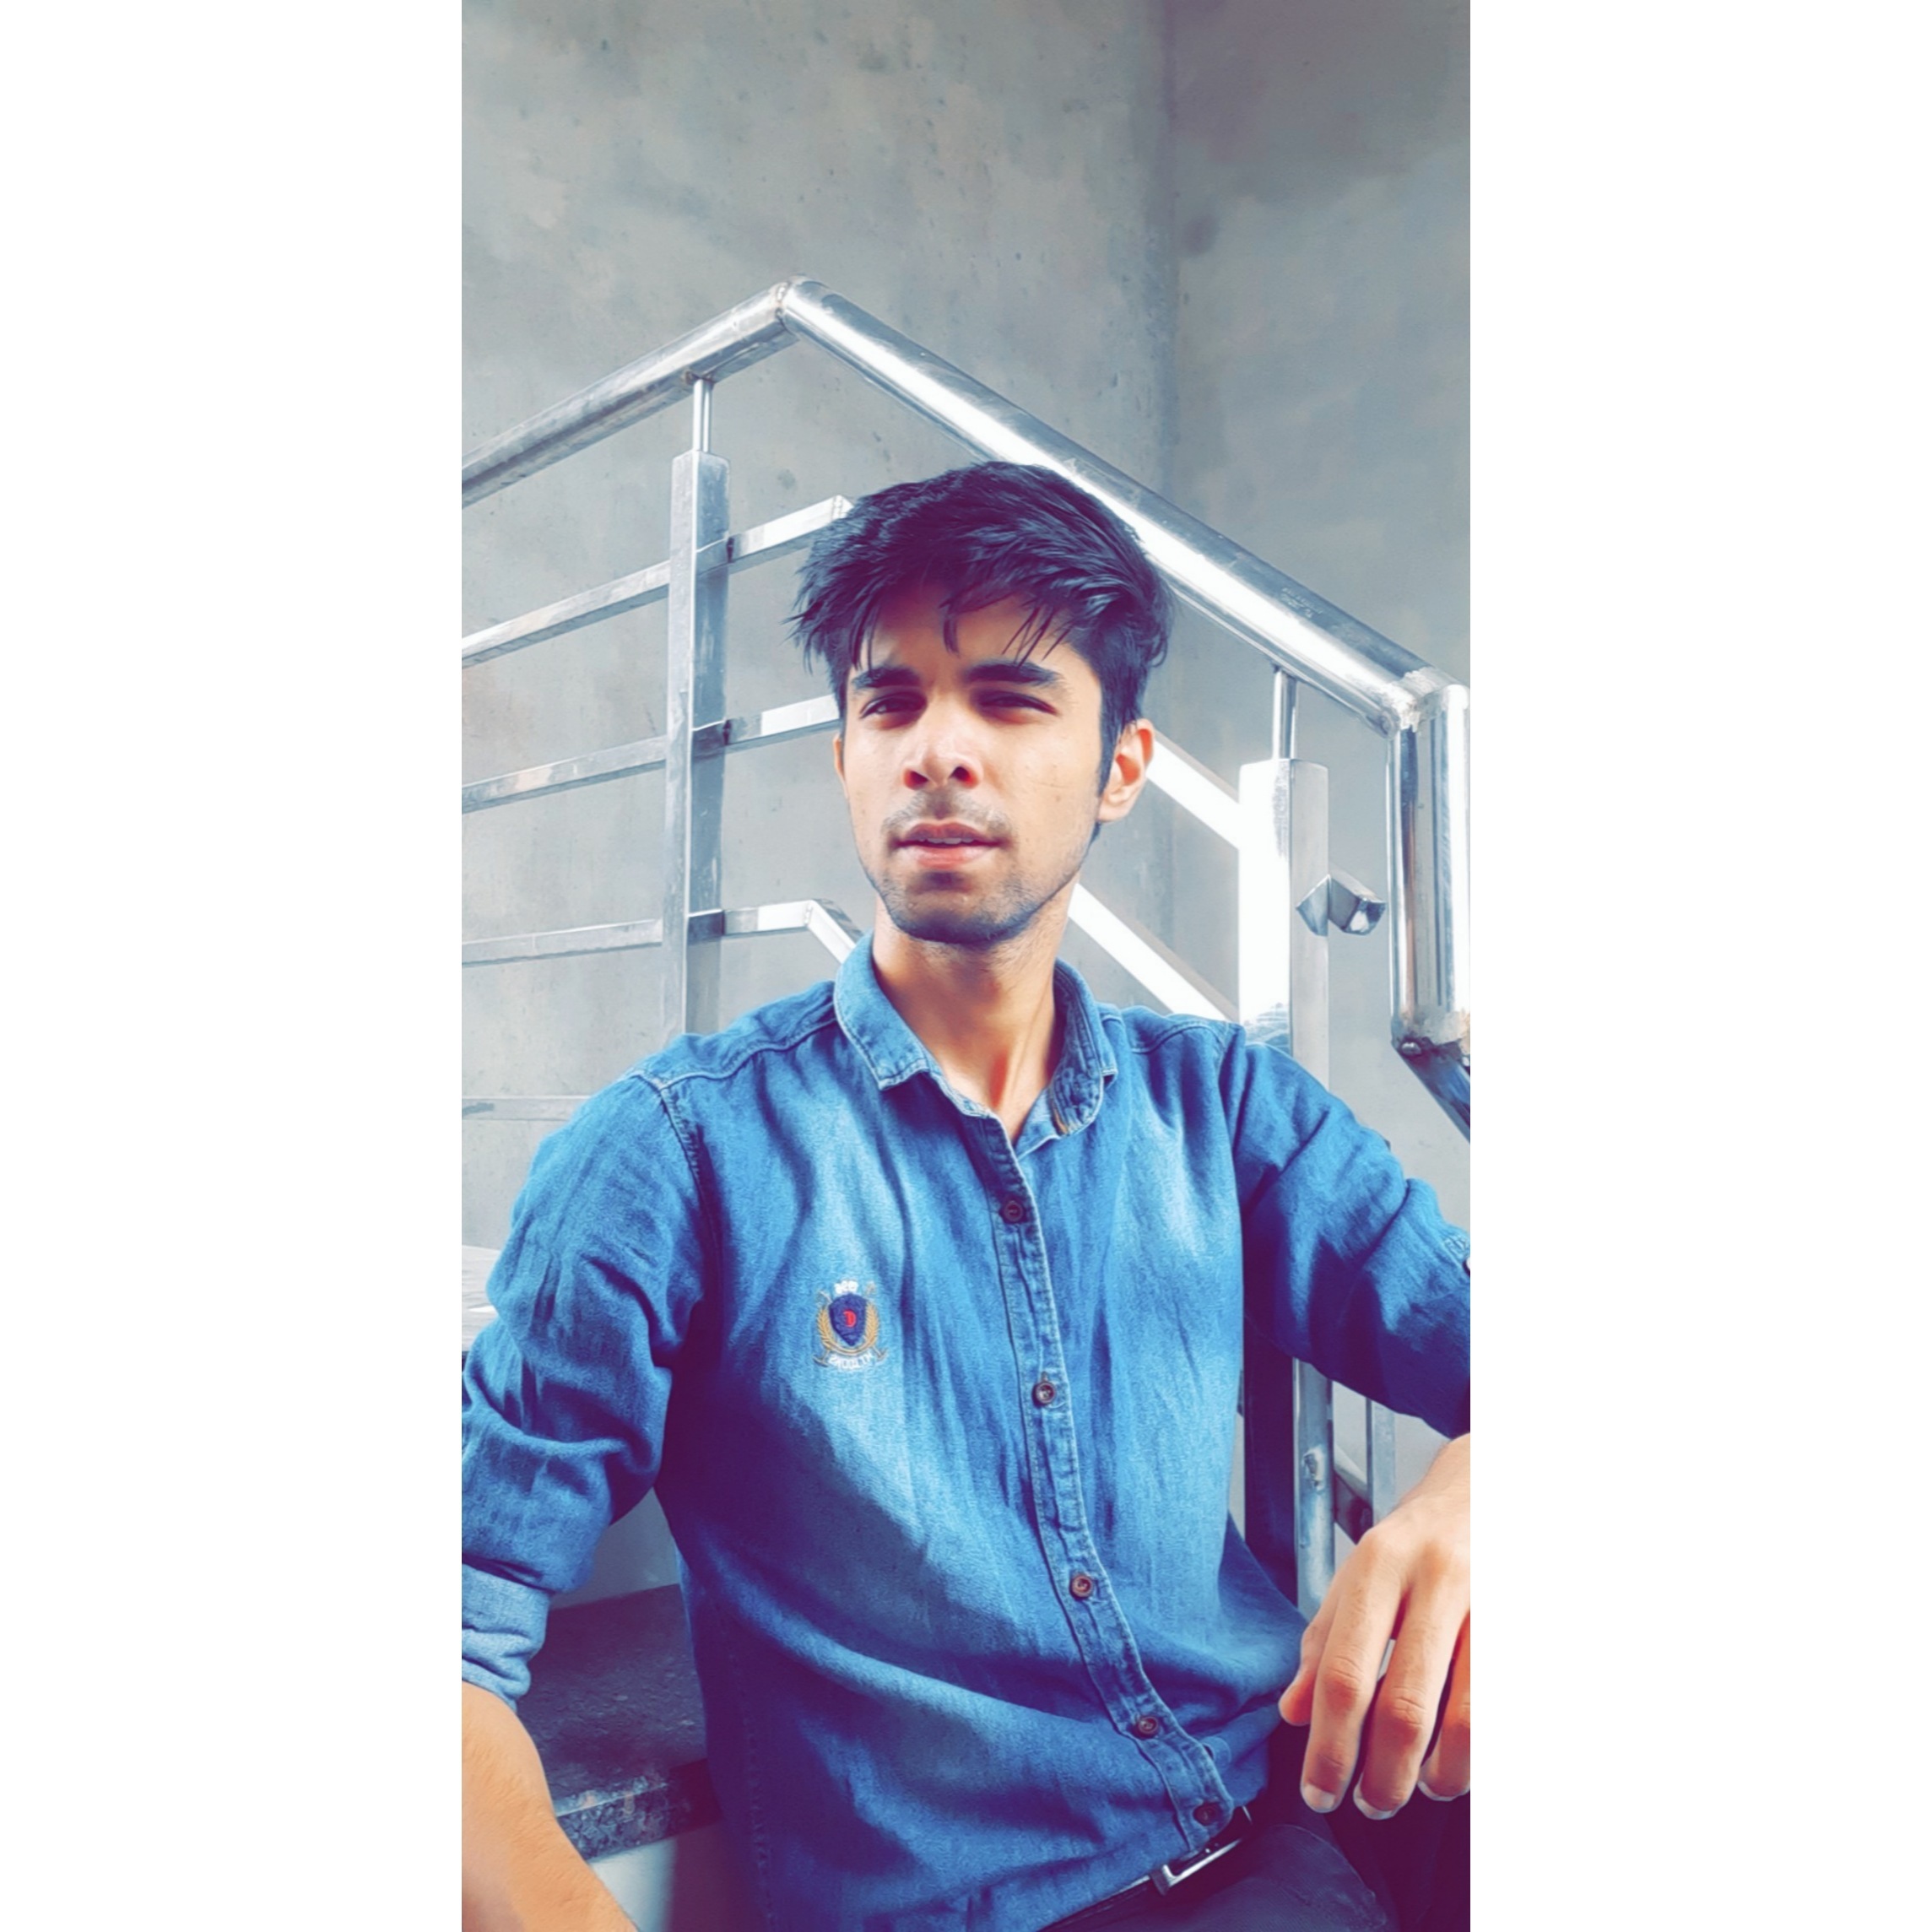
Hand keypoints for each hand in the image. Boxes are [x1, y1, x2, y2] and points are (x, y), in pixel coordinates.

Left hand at [1277, 1432, 1468, 1818]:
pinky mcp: (1532, 1619)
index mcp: (1377, 1563)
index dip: (1328, 1748)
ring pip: (1467, 1719)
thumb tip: (1293, 1712)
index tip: (1319, 1792)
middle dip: (1383, 1776)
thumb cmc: (1421, 1537)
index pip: (1342, 1675)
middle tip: (1372, 1803)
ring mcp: (1492, 1597)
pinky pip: (1506, 1707)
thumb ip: (1324, 1640)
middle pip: (1403, 1707)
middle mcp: (1434, 1577)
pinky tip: (1466, 1757)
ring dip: (1441, 1775)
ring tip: (1426, 1786)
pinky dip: (1483, 1750)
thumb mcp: (1360, 1573)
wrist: (1493, 1480)